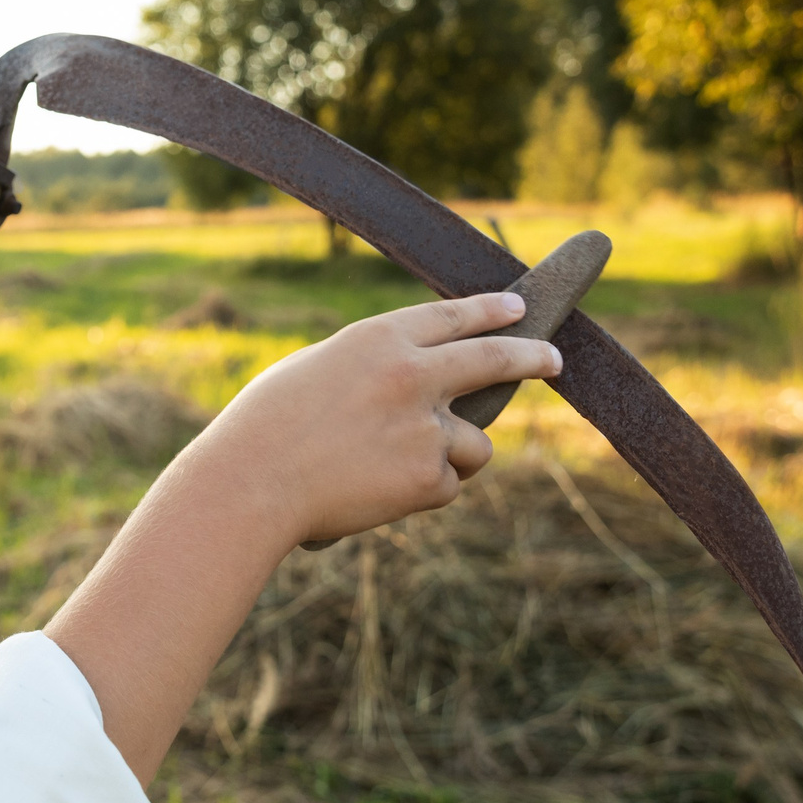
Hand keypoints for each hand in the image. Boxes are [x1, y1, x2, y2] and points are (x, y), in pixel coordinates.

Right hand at [201, 291, 558, 549]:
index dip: (491, 311)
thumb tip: (422, 386)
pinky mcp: (427, 477)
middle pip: (494, 359)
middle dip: (531, 357)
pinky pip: (445, 485)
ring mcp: (425, 427)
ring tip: (392, 469)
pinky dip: (419, 493)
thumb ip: (371, 369)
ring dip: (452, 455)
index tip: (519, 309)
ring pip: (474, 442)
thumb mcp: (315, 371)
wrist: (250, 484)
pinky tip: (374, 492)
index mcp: (378, 338)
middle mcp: (412, 373)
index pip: (454, 316)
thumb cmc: (264, 429)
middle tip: (552, 359)